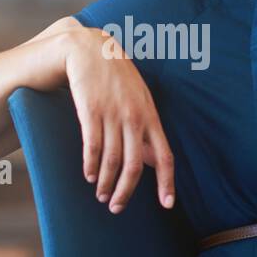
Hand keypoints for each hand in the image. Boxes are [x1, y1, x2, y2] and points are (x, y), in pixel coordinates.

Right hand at [63, 27, 175, 213]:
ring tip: (101, 195)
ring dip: (105, 183)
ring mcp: (113, 114)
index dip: (168, 182)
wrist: (90, 49)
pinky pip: (91, 147)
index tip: (168, 204)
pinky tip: (88, 175)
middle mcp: (135, 118)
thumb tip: (154, 160)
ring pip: (112, 160)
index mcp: (151, 117)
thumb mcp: (139, 100)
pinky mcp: (90, 111)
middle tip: (116, 208)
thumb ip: (146, 130)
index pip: (166, 156)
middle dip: (126, 191)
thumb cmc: (117, 78)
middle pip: (135, 165)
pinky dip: (90, 166)